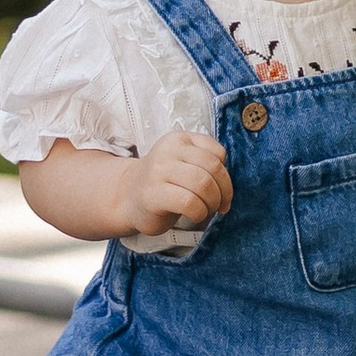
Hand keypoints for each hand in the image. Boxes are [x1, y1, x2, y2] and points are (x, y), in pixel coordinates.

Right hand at [113, 128, 232, 237]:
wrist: (128, 198)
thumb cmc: (164, 184)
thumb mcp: (184, 164)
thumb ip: (205, 166)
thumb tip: (228, 189)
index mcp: (180, 139)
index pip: (217, 153)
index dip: (226, 176)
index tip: (223, 192)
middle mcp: (168, 151)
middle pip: (212, 168)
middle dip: (223, 191)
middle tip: (220, 206)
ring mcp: (158, 171)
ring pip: (203, 184)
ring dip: (212, 202)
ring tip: (207, 210)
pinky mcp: (153, 194)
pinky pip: (189, 202)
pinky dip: (200, 212)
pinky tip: (195, 215)